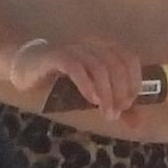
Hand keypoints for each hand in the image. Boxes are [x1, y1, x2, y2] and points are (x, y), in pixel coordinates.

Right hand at [12, 36, 143, 121]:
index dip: (134, 82)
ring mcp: (74, 48)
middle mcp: (92, 43)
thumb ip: (116, 105)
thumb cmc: (63, 81)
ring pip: (99, 67)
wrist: (28, 69)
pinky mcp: (56, 56)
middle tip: (116, 113)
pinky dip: (87, 85)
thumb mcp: (93, 93)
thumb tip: (139, 123)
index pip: (129, 59)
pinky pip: (76, 67)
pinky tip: (91, 100)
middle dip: (120, 92)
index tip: (129, 104)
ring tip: (106, 113)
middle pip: (116, 65)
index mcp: (105, 47)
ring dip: (106, 93)